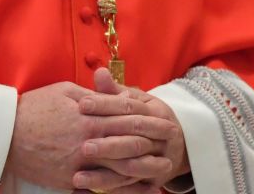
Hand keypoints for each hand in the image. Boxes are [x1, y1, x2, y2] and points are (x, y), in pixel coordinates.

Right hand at [4, 80, 176, 189]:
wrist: (3, 135)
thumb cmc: (33, 108)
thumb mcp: (62, 91)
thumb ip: (91, 95)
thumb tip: (111, 93)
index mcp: (88, 117)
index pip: (126, 117)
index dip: (148, 119)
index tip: (165, 119)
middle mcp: (87, 142)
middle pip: (128, 144)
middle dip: (152, 144)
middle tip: (172, 144)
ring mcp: (79, 164)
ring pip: (118, 170)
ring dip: (142, 171)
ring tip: (162, 171)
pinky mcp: (69, 181)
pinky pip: (99, 188)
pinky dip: (120, 191)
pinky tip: (136, 192)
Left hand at [72, 68, 189, 192]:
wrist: (175, 143)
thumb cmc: (146, 117)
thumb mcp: (135, 101)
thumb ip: (114, 91)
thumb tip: (99, 72)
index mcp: (156, 112)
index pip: (129, 107)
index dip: (105, 105)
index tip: (82, 105)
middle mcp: (161, 137)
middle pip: (133, 140)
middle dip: (108, 144)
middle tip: (82, 146)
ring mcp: (159, 160)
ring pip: (132, 168)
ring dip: (105, 175)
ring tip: (78, 177)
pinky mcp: (152, 180)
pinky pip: (130, 188)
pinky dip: (108, 191)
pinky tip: (85, 192)